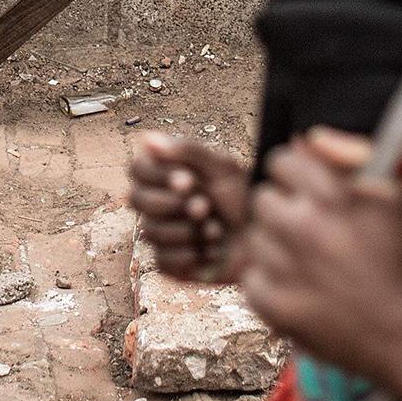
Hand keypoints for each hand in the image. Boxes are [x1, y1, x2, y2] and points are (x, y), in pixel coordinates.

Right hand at [129, 133, 250, 282]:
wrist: (264, 237)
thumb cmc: (243, 198)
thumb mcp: (223, 169)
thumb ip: (188, 151)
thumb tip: (147, 138)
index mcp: (164, 174)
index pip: (137, 169)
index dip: (158, 176)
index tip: (188, 181)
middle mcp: (156, 203)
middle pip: (137, 200)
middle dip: (175, 205)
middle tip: (205, 206)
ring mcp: (160, 233)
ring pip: (151, 231)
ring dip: (190, 231)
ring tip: (216, 229)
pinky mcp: (168, 262)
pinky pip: (163, 259)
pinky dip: (192, 254)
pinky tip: (211, 250)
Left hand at [238, 128, 401, 387]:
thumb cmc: (401, 259)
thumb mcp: (392, 196)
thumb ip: (349, 156)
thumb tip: (304, 137)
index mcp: (331, 196)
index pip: (281, 160)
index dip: (296, 174)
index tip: (309, 191)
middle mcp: (303, 227)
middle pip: (262, 197)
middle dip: (284, 208)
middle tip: (310, 229)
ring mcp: (285, 269)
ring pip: (255, 239)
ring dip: (277, 247)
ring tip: (310, 264)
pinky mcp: (275, 306)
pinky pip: (251, 279)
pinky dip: (270, 284)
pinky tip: (300, 288)